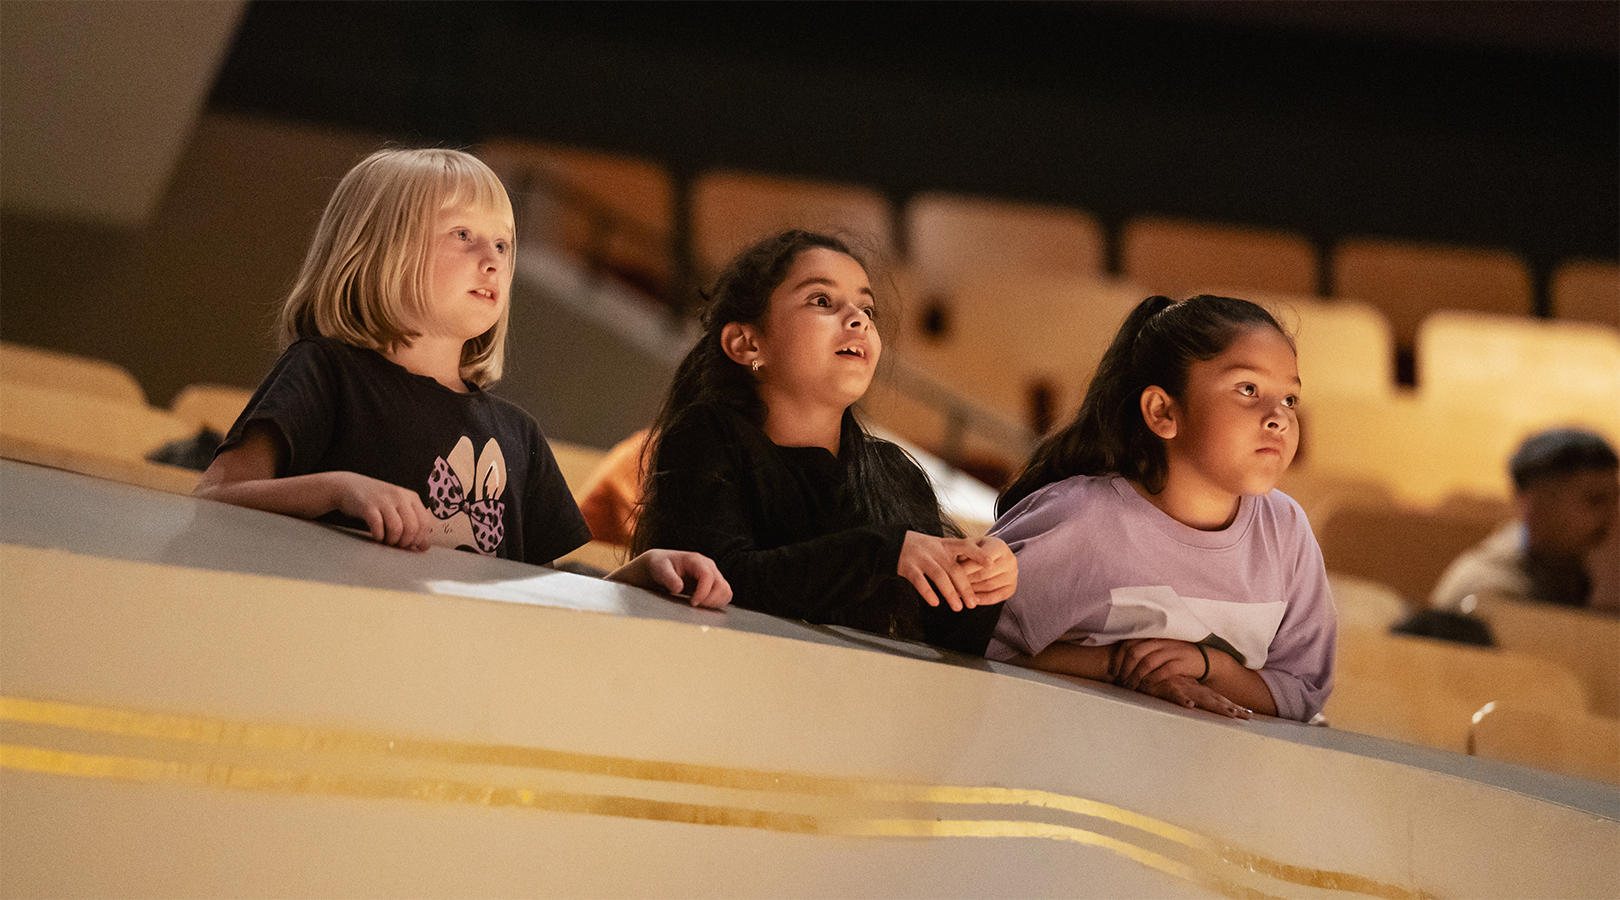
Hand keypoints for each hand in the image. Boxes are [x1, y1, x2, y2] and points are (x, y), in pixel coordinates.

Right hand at [329, 471, 433, 551]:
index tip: (410, 545)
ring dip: (392, 541)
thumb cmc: (377, 502)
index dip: (419, 539)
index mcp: (412, 497)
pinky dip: (378, 536)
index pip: (424, 523)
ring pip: (397, 528)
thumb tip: (424, 546)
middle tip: (397, 545)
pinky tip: (376, 536)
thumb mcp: (398, 509)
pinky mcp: (368, 505)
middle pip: (412, 527)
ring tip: (386, 541)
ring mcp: (384, 500)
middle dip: (405, 542)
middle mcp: (400, 496)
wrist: (350, 486)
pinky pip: (378, 526)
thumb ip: (412, 525)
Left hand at [607, 549, 731, 608]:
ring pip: (726, 591)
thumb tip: (678, 588)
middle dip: (710, 599)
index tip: (693, 603)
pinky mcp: (714, 585)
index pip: (708, 576)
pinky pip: (724, 596)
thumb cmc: (660, 566)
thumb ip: (668, 578)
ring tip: (699, 606)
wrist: (661, 567)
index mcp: (696, 560)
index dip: (703, 592)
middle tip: (695, 606)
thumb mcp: (659, 569)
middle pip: (721, 585)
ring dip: (715, 602)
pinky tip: (703, 605)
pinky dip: (717, 603)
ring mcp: (713, 575)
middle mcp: (708, 566)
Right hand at [897, 532, 982, 610]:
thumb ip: (955, 558)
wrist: (892, 543)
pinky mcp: (908, 567)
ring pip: (939, 576)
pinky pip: (919, 581)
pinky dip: (928, 592)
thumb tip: (976, 578)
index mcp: (946, 545)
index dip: (979, 555)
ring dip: (950, 593)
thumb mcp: (940, 546)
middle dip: (965, 588)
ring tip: (958, 608)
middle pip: (954, 569)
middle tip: (973, 604)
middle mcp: (935, 550)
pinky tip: (935, 603)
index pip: (966, 546)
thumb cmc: (922, 549)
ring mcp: (921, 558)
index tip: (991, 565)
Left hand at [956, 536, 1015, 604]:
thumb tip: (955, 567)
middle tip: (951, 586)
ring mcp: (1013, 574)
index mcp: (999, 546)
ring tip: (957, 593)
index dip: (966, 567)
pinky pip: (997, 596)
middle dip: (966, 581)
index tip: (951, 574)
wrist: (992, 557)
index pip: (981, 559)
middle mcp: (1010, 559)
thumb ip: (964, 554)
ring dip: (972, 591)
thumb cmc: (976, 550)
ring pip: (989, 586)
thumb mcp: (970, 546)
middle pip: (984, 574)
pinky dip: (984, 600)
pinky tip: (972, 600)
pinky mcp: (1012, 587)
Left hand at [1108, 639, 1206, 691]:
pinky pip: (1164, 670)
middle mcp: (1160, 641)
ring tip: (1130, 686)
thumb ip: (1141, 650)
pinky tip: (1147, 683)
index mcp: (1152, 636)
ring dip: (1136, 676)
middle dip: (1124, 669)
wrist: (1204, 658)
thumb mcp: (1158, 648)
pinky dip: (1153, 678)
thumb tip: (1117, 662)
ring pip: (1147, 662)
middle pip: (1135, 653)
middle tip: (1120, 682)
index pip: (1128, 644)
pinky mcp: (1182, 662)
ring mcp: (1171, 650)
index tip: (1112, 672)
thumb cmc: (1175, 655)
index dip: (1118, 658)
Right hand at [1138, 674, 1252, 719]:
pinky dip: (1181, 700)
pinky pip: (1173, 694)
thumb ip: (1182, 695)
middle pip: (1214, 700)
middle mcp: (1188, 688)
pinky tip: (1189, 706)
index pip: (1215, 698)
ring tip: (1230, 713)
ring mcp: (1177, 687)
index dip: (1230, 705)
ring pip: (1200, 698)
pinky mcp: (1162, 687)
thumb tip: (1193, 704)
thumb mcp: (1170, 688)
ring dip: (1215, 705)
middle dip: (1231, 708)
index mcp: (1192, 689)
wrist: (1134, 666)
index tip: (1247, 713)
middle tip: (1248, 716)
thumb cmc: (1152, 680)